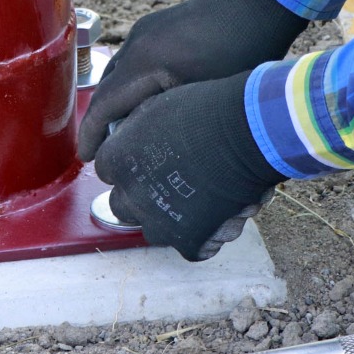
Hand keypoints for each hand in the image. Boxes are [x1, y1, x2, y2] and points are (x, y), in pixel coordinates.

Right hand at [77, 0, 307, 161]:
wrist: (259, 3)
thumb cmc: (244, 53)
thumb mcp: (207, 96)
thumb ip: (170, 117)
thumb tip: (143, 142)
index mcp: (145, 63)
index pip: (104, 105)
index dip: (91, 134)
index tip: (87, 158)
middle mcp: (136, 44)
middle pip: (105, 90)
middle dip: (98, 122)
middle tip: (100, 152)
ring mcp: (144, 31)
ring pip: (118, 74)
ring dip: (114, 103)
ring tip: (120, 131)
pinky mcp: (155, 26)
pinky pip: (132, 60)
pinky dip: (129, 84)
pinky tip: (143, 101)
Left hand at [96, 71, 283, 260]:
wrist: (246, 134)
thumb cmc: (205, 111)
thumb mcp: (155, 108)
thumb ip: (134, 130)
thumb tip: (129, 136)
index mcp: (117, 160)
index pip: (107, 170)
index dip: (127, 163)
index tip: (144, 158)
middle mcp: (131, 196)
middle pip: (122, 205)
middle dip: (139, 195)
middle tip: (166, 181)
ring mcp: (159, 223)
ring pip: (153, 229)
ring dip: (167, 217)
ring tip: (194, 198)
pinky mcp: (189, 243)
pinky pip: (189, 246)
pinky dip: (201, 234)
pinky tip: (215, 214)